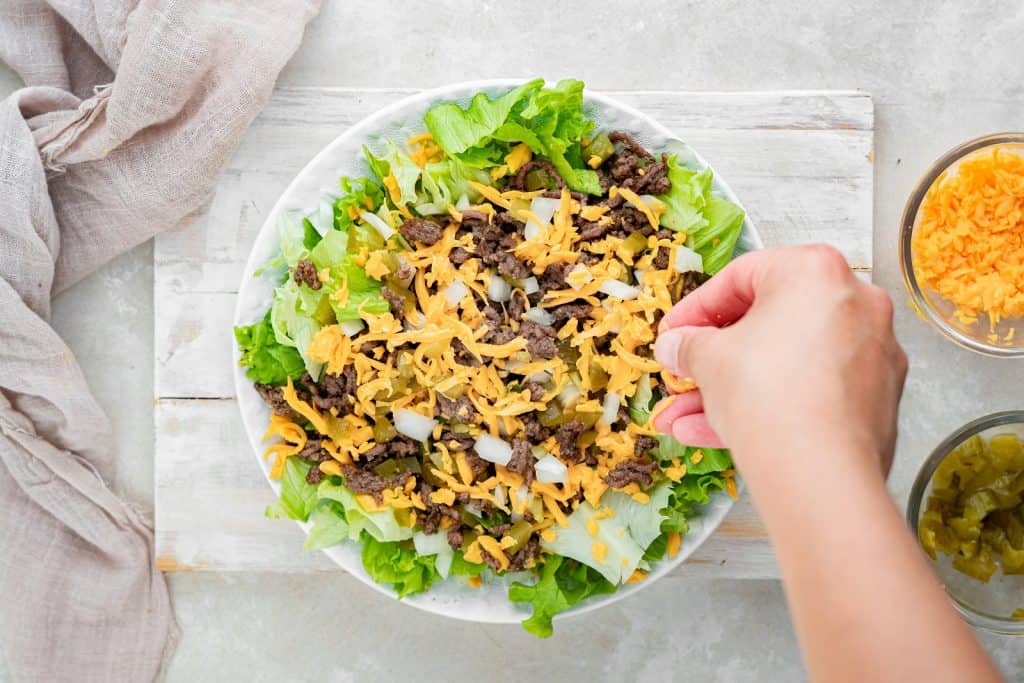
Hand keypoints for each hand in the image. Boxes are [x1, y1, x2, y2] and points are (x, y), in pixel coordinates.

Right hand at [653, 245, 906, 476]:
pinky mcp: (874, 399)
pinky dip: (769, 404)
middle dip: (714, 356)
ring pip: (786, 363)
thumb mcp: (708, 359)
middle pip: (767, 323)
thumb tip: (677, 346)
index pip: (740, 277)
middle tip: (683, 373)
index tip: (674, 332)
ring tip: (686, 416)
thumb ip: (688, 345)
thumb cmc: (769, 395)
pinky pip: (809, 390)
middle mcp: (854, 303)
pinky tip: (719, 431)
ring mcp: (870, 353)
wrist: (817, 472)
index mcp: (815, 271)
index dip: (695, 309)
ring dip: (731, 387)